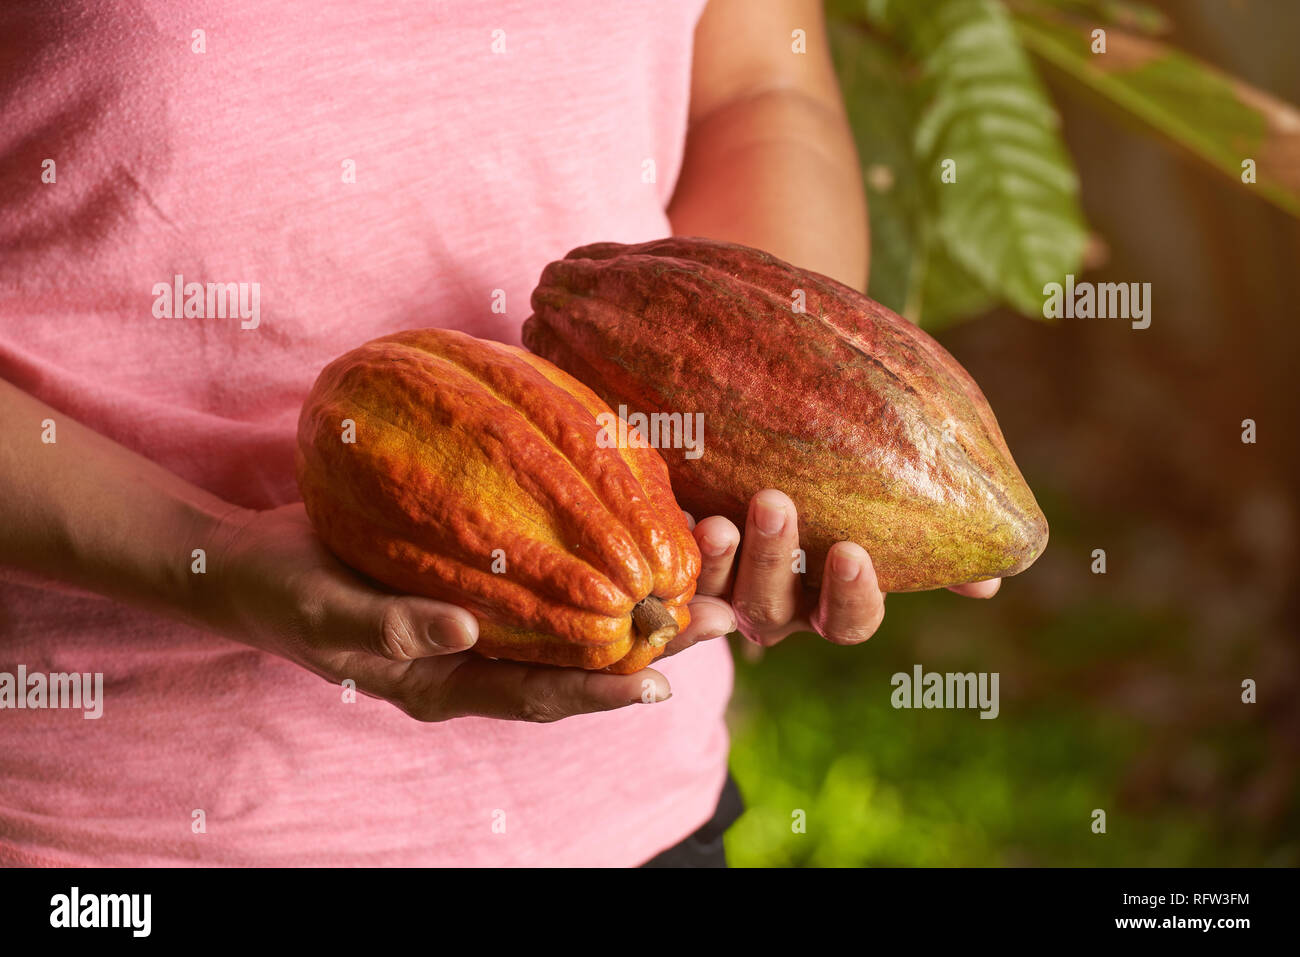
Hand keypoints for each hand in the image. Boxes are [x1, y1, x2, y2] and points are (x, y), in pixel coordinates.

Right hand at [199, 503, 722, 722]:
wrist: (254, 565)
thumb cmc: (283, 594)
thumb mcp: (324, 611)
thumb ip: (389, 627)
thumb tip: (465, 632)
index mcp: (448, 685)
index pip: (536, 696)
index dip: (597, 693)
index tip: (658, 682)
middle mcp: (480, 659)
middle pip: (577, 660)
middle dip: (650, 645)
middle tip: (722, 619)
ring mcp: (485, 621)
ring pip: (576, 619)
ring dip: (640, 598)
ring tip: (709, 571)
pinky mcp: (485, 579)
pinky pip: (551, 579)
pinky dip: (595, 561)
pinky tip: (636, 525)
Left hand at [670, 489, 999, 650]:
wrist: (739, 438)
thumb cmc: (830, 472)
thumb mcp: (879, 495)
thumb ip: (930, 532)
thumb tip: (995, 578)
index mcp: (826, 597)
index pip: (847, 621)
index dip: (850, 596)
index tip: (850, 552)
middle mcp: (772, 602)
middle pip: (773, 610)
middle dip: (773, 563)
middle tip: (775, 504)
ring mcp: (717, 586)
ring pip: (717, 598)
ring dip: (722, 562)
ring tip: (722, 517)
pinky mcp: (672, 561)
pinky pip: (669, 577)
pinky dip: (676, 559)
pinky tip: (683, 516)